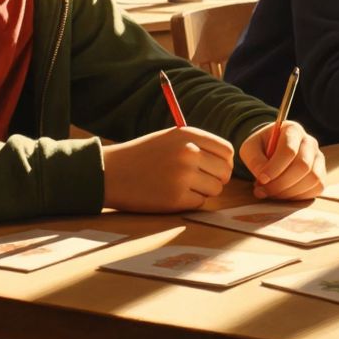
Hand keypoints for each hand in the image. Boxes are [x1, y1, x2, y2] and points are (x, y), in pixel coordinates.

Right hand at [101, 127, 232, 212]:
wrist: (112, 172)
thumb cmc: (142, 155)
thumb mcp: (170, 138)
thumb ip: (198, 145)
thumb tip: (227, 162)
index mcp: (188, 135)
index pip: (226, 151)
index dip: (224, 162)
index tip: (215, 168)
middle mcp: (189, 153)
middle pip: (225, 172)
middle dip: (217, 179)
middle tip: (202, 182)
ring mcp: (183, 176)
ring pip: (215, 189)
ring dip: (204, 191)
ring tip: (184, 187)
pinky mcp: (176, 198)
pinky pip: (200, 202)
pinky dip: (190, 201)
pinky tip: (173, 194)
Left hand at [240, 120, 324, 200]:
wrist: (272, 150)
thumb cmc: (261, 148)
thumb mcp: (250, 148)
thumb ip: (254, 160)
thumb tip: (263, 178)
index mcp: (292, 130)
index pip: (289, 150)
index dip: (274, 168)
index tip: (261, 180)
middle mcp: (309, 142)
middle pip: (303, 165)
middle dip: (281, 183)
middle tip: (263, 191)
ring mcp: (318, 158)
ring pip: (312, 178)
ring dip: (289, 192)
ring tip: (271, 193)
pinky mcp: (321, 173)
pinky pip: (317, 188)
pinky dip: (299, 196)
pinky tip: (283, 195)